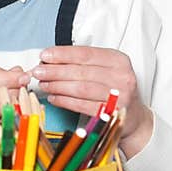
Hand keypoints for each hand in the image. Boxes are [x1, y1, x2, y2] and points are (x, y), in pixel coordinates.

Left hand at [31, 46, 152, 156]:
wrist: (133, 116)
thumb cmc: (115, 88)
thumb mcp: (106, 68)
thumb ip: (83, 62)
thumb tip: (51, 60)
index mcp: (118, 60)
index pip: (86, 53)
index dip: (62, 54)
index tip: (45, 55)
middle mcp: (121, 76)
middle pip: (81, 71)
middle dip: (55, 71)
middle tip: (38, 71)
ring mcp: (118, 96)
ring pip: (80, 88)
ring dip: (58, 86)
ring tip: (44, 85)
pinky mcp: (111, 114)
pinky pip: (82, 106)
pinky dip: (65, 101)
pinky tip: (54, 98)